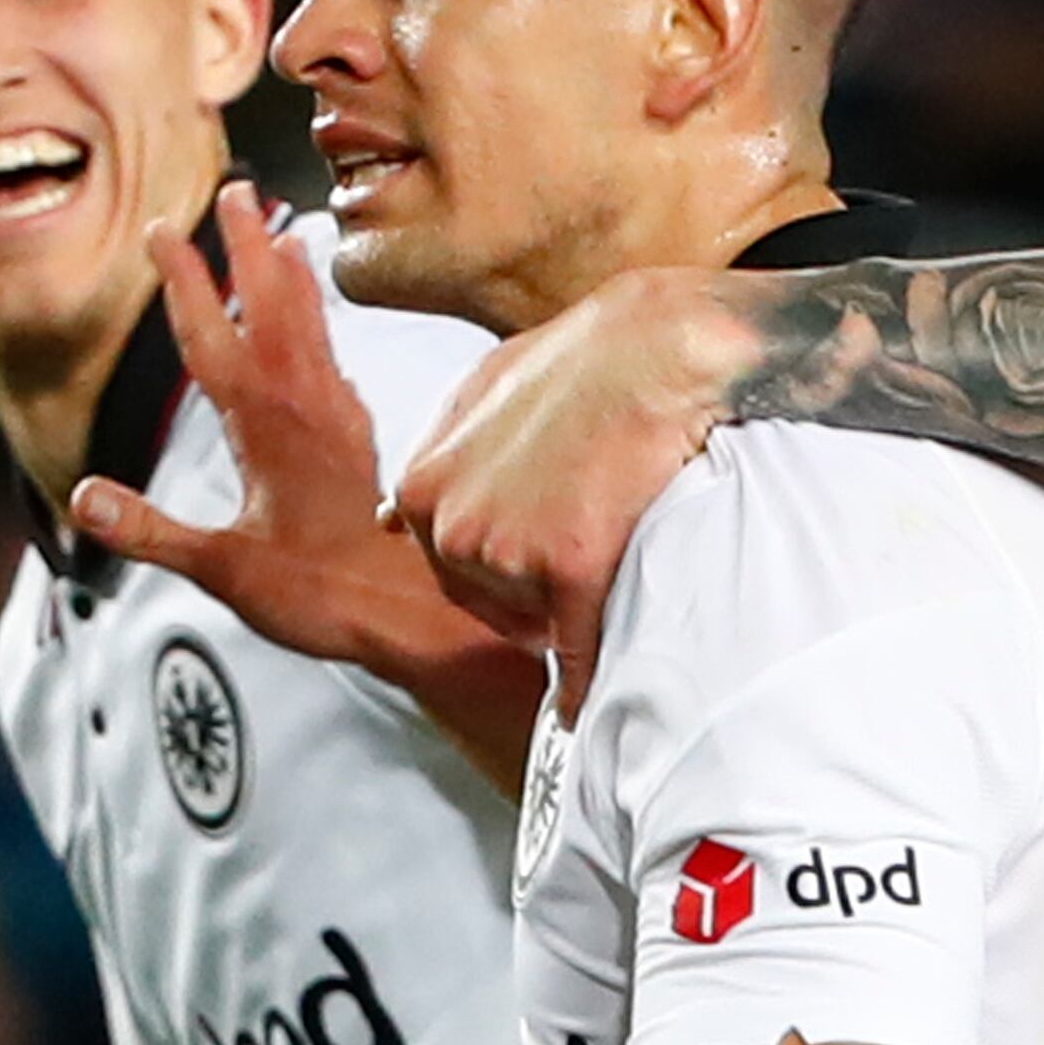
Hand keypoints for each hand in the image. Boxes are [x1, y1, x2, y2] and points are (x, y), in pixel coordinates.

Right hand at [66, 188, 550, 770]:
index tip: (161, 228)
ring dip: (291, 275)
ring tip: (285, 230)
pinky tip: (316, 324)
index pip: (210, 337)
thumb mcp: (222, 570)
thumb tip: (82, 497)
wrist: (403, 608)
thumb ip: (151, 533)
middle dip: (248, 246)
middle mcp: (302, 405)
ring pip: (309, 326)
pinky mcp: (354, 433)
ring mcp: (334, 415)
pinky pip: (332, 358)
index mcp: (261, 426)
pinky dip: (318, 324)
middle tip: (238, 188)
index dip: (184, 282)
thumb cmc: (315, 593)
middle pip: (269, 307)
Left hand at [390, 270, 744, 693]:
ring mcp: (504, 550)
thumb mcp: (482, 393)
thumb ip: (439, 459)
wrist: (655, 348)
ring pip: (534, 622)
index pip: (450, 566)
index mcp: (424, 487)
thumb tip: (388, 520)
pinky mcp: (567, 566)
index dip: (503, 568)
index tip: (540, 563)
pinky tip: (592, 696)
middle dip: (529, 597)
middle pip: (487, 602)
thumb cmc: (585, 360)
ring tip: (613, 561)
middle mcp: (449, 525)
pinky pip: (575, 649)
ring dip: (568, 614)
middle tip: (584, 564)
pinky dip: (585, 678)